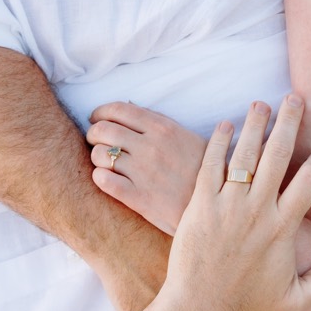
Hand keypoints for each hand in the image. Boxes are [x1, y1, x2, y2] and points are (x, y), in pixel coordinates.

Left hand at [88, 101, 206, 233]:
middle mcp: (150, 147)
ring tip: (106, 162)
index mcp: (163, 128)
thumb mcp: (188, 137)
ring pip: (100, 155)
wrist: (217, 204)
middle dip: (93, 134)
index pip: (117, 110)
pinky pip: (104, 180)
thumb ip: (160, 122)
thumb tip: (130, 107)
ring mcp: (143, 172)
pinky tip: (108, 178)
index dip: (100, 113)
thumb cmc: (203, 169)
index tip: (97, 119)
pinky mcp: (139, 197)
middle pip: (102, 130)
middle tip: (98, 142)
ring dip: (98, 157)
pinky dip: (100, 177)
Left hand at [153, 96, 310, 310]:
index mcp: (282, 227)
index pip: (309, 181)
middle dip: (289, 122)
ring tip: (261, 104)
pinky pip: (210, 165)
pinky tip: (226, 126)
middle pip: (277, 155)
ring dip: (254, 124)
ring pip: (244, 154)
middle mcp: (257, 211)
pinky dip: (219, 143)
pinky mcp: (199, 205)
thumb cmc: (247, 306)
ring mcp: (227, 206)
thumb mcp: (296, 299)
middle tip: (295, 98)